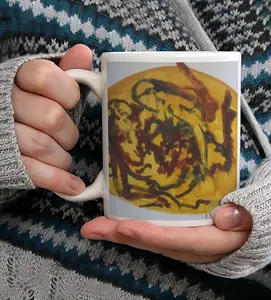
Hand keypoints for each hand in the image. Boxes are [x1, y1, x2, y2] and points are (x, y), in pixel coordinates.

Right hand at [13, 44, 91, 194]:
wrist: (3, 130)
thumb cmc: (33, 106)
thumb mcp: (47, 86)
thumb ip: (65, 71)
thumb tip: (83, 52)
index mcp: (16, 78)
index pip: (44, 76)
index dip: (66, 93)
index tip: (70, 103)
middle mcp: (5, 103)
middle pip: (51, 117)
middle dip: (68, 132)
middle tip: (67, 136)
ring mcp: (3, 134)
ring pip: (42, 146)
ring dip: (62, 157)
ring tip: (63, 157)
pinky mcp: (6, 160)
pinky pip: (32, 172)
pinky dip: (57, 181)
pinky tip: (74, 186)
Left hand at [81, 204, 251, 262]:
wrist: (247, 235)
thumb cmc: (248, 222)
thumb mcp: (251, 218)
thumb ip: (241, 216)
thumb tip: (226, 216)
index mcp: (205, 241)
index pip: (173, 238)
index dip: (148, 234)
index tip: (124, 227)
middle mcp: (185, 246)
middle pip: (149, 242)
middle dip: (119, 236)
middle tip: (91, 229)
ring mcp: (177, 243)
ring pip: (144, 239)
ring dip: (118, 233)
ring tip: (94, 226)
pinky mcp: (174, 237)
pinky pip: (149, 235)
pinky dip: (129, 230)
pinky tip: (114, 224)